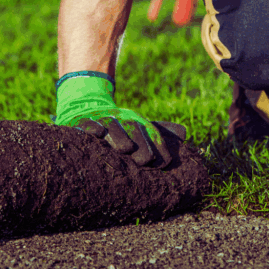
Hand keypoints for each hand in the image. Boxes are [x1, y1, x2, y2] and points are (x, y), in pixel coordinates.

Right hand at [54, 72, 186, 166]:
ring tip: (125, 149)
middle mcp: (122, 119)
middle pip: (134, 130)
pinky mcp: (84, 121)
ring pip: (112, 126)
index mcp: (137, 122)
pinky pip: (88, 123)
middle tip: (144, 161)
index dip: (158, 149)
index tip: (163, 164)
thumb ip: (160, 131)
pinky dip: (92, 127)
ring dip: (119, 137)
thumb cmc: (119, 124)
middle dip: (140, 145)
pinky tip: (98, 134)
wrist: (87, 105)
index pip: (152, 135)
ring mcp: (103, 119)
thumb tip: (184, 133)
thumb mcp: (139, 125)